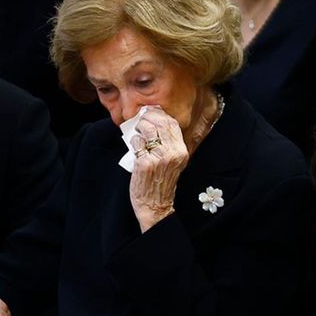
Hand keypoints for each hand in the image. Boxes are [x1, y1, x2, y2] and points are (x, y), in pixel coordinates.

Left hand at [129, 107, 187, 231]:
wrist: (155, 205)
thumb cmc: (161, 182)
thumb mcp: (172, 162)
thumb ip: (168, 144)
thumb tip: (154, 122)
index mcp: (181, 151)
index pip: (172, 124)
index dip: (160, 115)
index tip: (152, 111)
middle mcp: (172, 153)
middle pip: (160, 124)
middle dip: (148, 117)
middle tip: (141, 118)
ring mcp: (159, 158)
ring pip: (148, 130)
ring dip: (139, 128)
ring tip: (137, 132)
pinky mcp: (145, 163)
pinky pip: (137, 143)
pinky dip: (133, 142)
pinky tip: (135, 147)